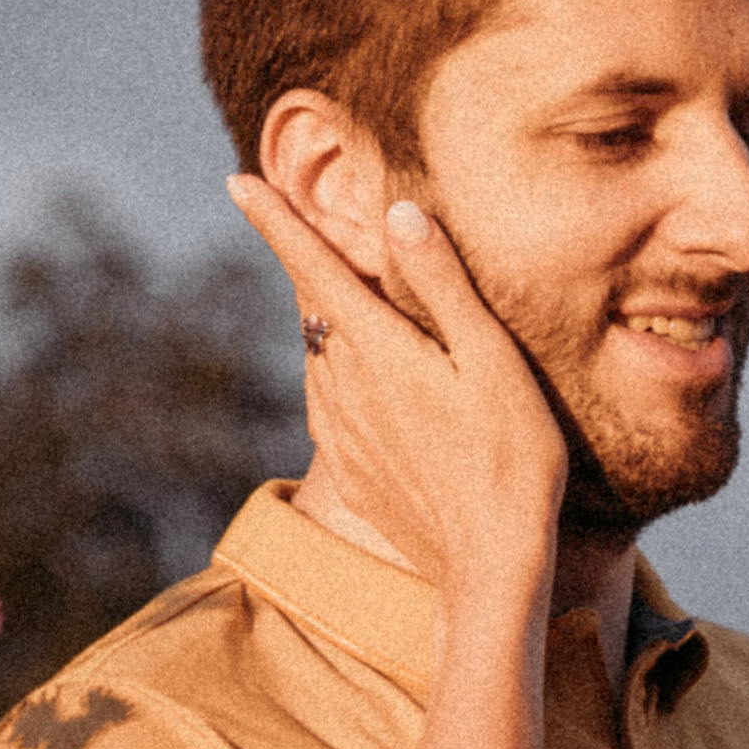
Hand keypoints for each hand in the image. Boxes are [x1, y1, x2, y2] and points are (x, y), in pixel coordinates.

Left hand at [227, 173, 567, 592]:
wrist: (491, 567)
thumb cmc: (512, 458)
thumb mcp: (493, 361)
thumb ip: (444, 284)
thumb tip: (400, 215)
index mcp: (379, 350)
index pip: (312, 268)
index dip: (274, 222)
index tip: (236, 182)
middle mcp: (346, 387)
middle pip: (313, 310)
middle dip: (310, 268)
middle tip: (311, 234)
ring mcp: (343, 434)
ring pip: (319, 357)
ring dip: (325, 324)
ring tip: (348, 305)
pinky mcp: (352, 474)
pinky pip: (329, 406)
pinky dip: (337, 377)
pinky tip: (364, 384)